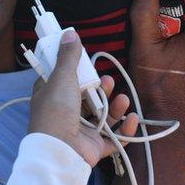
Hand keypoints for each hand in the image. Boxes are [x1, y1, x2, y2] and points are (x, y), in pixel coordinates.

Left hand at [29, 30, 139, 166]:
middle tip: (107, 81)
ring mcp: (81, 131)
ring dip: (116, 107)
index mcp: (52, 97)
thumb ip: (68, 57)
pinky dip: (125, 130)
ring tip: (123, 100)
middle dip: (101, 89)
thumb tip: (69, 34)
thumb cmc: (56, 111)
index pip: (63, 80)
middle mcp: (66, 114)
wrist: (60, 150)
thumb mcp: (62, 78)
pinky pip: (114, 138)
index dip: (77, 71)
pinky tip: (132, 119)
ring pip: (103, 116)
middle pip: (88, 97)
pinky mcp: (94, 147)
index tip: (88, 63)